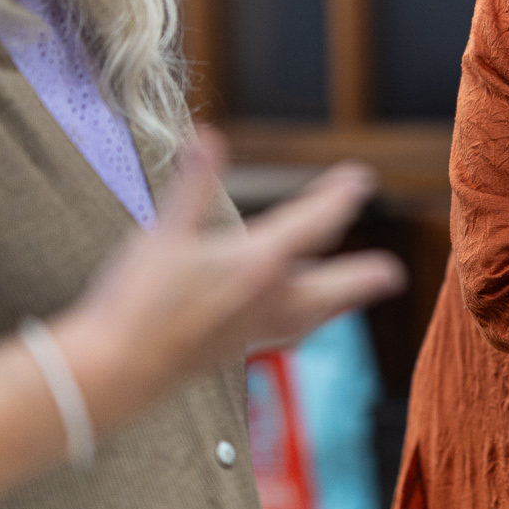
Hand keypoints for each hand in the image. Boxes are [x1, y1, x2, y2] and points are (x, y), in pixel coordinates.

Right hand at [65, 131, 406, 416]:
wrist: (116, 371)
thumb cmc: (138, 299)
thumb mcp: (163, 232)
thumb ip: (194, 185)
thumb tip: (209, 138)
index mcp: (259, 263)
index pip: (315, 223)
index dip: (341, 198)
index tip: (361, 181)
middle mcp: (272, 300)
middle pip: (339, 286)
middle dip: (366, 275)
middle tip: (392, 273)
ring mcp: (259, 330)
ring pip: (319, 315)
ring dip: (342, 301)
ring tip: (359, 295)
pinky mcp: (241, 350)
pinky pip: (292, 333)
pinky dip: (310, 321)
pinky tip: (300, 323)